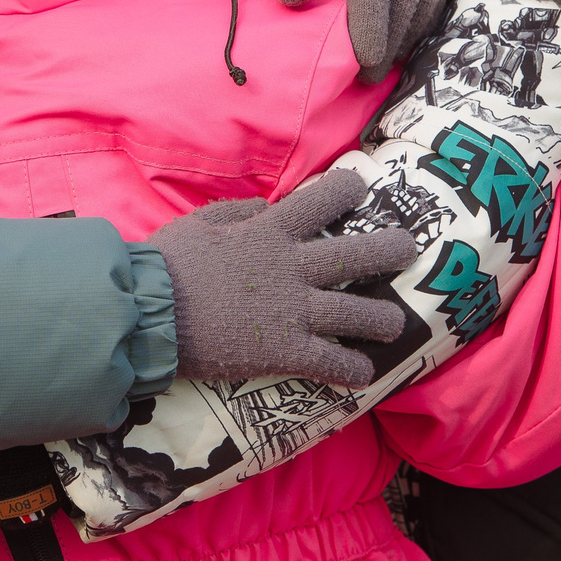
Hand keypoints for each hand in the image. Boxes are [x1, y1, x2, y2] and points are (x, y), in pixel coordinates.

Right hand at [147, 169, 415, 387]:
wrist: (151, 313)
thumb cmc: (167, 265)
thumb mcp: (200, 223)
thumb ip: (236, 212)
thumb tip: (263, 206)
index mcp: (268, 232)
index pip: (320, 200)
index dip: (345, 190)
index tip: (361, 186)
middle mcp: (291, 268)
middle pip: (355, 256)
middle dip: (388, 250)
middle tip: (409, 247)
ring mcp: (292, 310)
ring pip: (355, 313)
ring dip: (381, 319)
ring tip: (395, 323)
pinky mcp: (285, 351)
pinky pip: (329, 362)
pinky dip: (351, 369)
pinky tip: (364, 374)